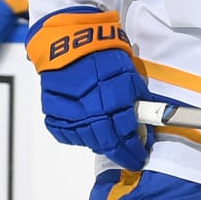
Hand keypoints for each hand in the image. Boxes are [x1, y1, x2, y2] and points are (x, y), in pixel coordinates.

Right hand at [30, 9, 148, 169]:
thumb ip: (139, 102)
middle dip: (121, 154)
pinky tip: (86, 132)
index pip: (127, 135)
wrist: (70, 40)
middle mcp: (92, 108)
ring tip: (109, 144)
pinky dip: (77, 136)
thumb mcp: (130, 75)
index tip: (139, 157)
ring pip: (87, 140)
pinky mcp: (52, 110)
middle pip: (108, 143)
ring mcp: (70, 111)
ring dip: (100, 145)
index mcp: (114, 98)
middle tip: (128, 159)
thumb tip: (148, 125)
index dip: (134, 150)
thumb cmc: (103, 54)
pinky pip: (66, 133)